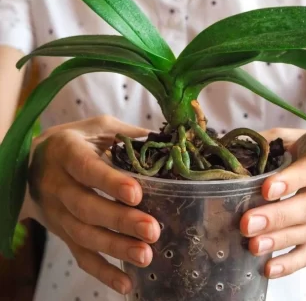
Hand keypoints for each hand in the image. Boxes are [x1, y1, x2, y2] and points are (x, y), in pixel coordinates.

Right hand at [24, 115, 160, 294]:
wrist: (33, 164)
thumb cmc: (75, 142)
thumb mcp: (98, 128)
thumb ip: (127, 134)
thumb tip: (166, 141)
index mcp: (67, 152)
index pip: (87, 168)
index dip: (110, 182)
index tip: (136, 193)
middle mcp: (57, 184)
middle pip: (86, 207)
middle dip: (120, 221)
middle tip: (151, 230)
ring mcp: (57, 213)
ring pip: (84, 235)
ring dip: (115, 248)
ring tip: (145, 255)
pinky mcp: (62, 232)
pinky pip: (80, 255)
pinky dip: (103, 271)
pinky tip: (127, 283)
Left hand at [240, 128, 305, 278]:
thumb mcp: (297, 138)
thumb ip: (269, 140)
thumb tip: (232, 148)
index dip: (289, 181)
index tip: (266, 189)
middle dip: (276, 218)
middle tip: (247, 224)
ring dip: (279, 242)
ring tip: (252, 246)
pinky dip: (291, 263)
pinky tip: (268, 268)